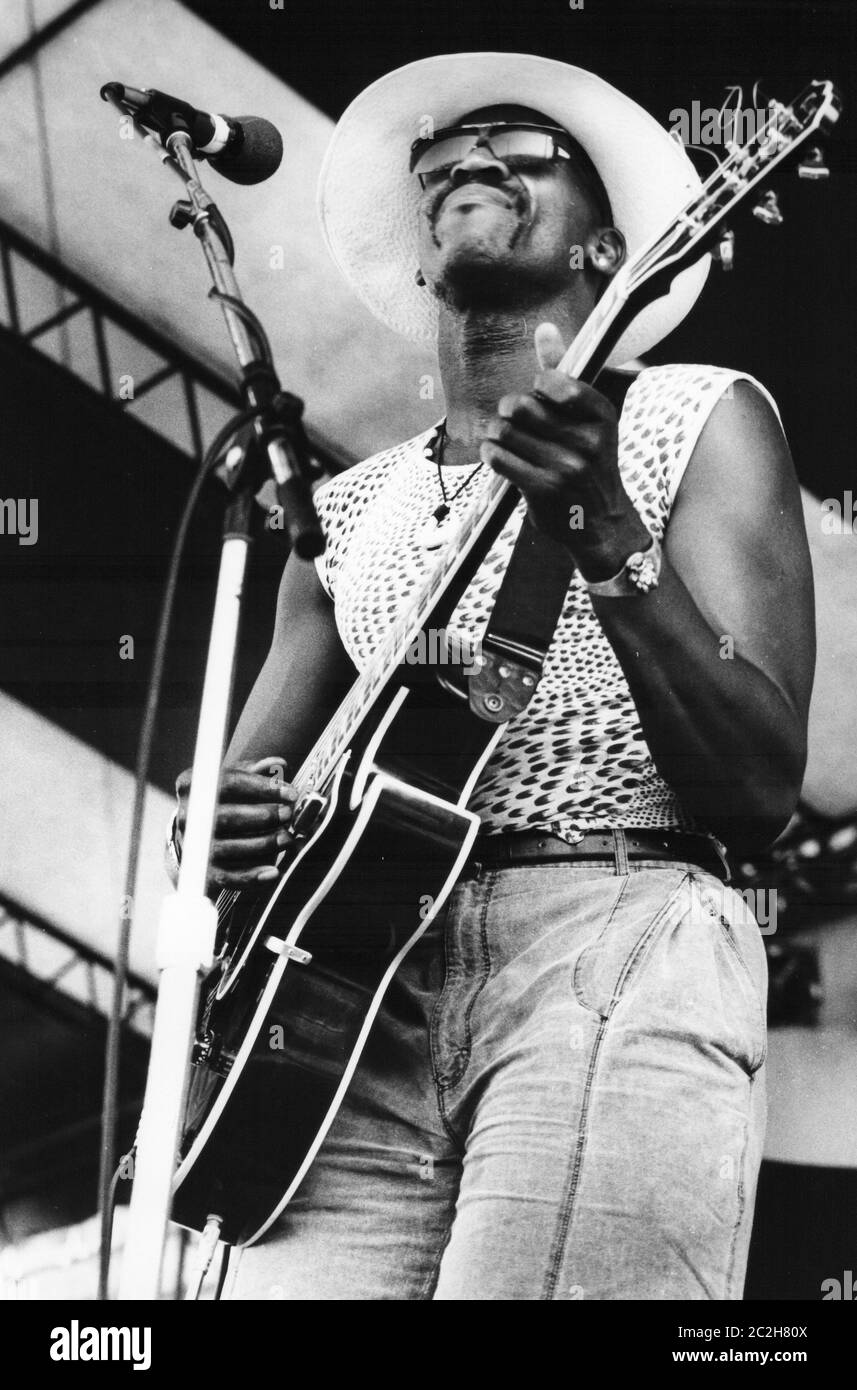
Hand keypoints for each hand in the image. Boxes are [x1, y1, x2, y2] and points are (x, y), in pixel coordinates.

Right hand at [174, 755, 297, 890]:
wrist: (197, 834)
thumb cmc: (223, 801)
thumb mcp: (236, 780)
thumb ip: (258, 771)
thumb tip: (279, 764)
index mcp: (193, 785)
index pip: (229, 783)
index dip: (262, 787)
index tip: (290, 793)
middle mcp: (188, 815)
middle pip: (225, 817)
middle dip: (262, 816)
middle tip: (288, 815)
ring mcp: (193, 844)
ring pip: (227, 848)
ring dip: (263, 845)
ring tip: (287, 839)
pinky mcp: (200, 871)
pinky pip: (227, 877)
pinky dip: (252, 876)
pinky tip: (273, 871)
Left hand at [479, 323, 649, 578]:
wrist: (603, 523)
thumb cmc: (590, 463)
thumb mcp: (588, 419)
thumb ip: (563, 373)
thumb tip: (545, 327)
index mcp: (602, 417)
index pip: (556, 383)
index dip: (537, 386)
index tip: (540, 397)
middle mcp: (588, 442)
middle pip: (521, 406)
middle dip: (510, 410)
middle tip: (514, 420)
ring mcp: (565, 468)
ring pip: (504, 432)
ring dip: (496, 433)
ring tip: (505, 440)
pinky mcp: (543, 491)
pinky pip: (498, 459)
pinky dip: (491, 454)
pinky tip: (499, 457)